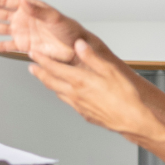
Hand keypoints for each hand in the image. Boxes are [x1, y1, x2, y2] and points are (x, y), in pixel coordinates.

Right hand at [0, 0, 90, 62]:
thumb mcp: (56, 19)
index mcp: (28, 7)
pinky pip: (3, 46)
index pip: (3, 0)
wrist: (77, 51)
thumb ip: (39, 11)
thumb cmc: (71, 31)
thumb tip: (24, 2)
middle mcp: (21, 18)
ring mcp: (20, 32)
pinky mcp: (22, 46)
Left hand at [30, 39, 164, 141]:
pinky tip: (65, 93)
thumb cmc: (126, 96)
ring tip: (45, 78)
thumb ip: (92, 57)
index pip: (53, 67)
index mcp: (79, 80)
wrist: (133, 120)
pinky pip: (67, 102)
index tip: (33, 54)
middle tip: (31, 67)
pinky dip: (61, 94)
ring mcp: (78, 105)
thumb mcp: (110, 70)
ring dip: (48, 84)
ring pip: (57, 92)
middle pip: (50, 81)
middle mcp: (75, 93)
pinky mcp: (84, 114)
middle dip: (38, 72)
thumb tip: (79, 44)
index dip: (41, 59)